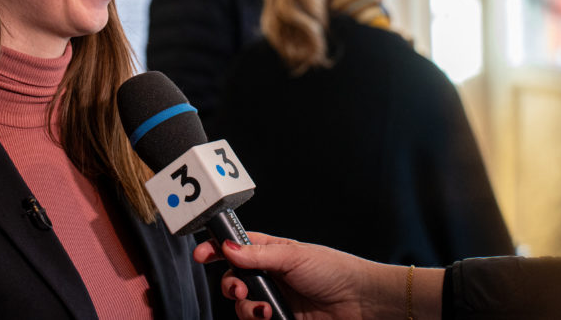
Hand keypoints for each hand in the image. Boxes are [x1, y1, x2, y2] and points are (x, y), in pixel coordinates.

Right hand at [194, 232, 441, 319]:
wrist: (359, 302)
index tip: (202, 254)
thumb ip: (258, 255)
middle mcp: (269, 276)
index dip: (216, 249)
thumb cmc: (333, 270)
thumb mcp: (294, 256)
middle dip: (230, 285)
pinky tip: (270, 317)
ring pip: (242, 305)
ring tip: (265, 308)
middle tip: (240, 288)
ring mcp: (273, 299)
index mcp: (271, 252)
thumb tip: (227, 248)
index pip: (236, 248)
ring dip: (247, 307)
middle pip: (233, 279)